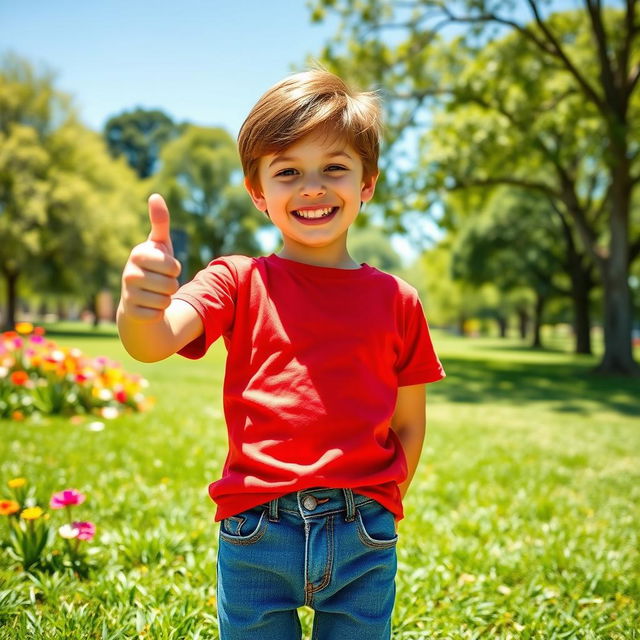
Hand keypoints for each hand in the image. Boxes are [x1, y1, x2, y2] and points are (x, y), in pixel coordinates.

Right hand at [119, 194, 181, 321]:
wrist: (137, 299)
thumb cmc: (153, 267)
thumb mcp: (159, 245)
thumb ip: (160, 223)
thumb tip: (155, 195)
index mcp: (138, 254)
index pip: (172, 266)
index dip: (174, 268)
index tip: (164, 267)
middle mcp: (129, 273)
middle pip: (172, 284)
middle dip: (172, 285)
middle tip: (160, 282)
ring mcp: (128, 294)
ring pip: (166, 300)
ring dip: (166, 299)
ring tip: (155, 293)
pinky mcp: (131, 312)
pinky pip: (159, 314)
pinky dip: (159, 312)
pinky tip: (148, 306)